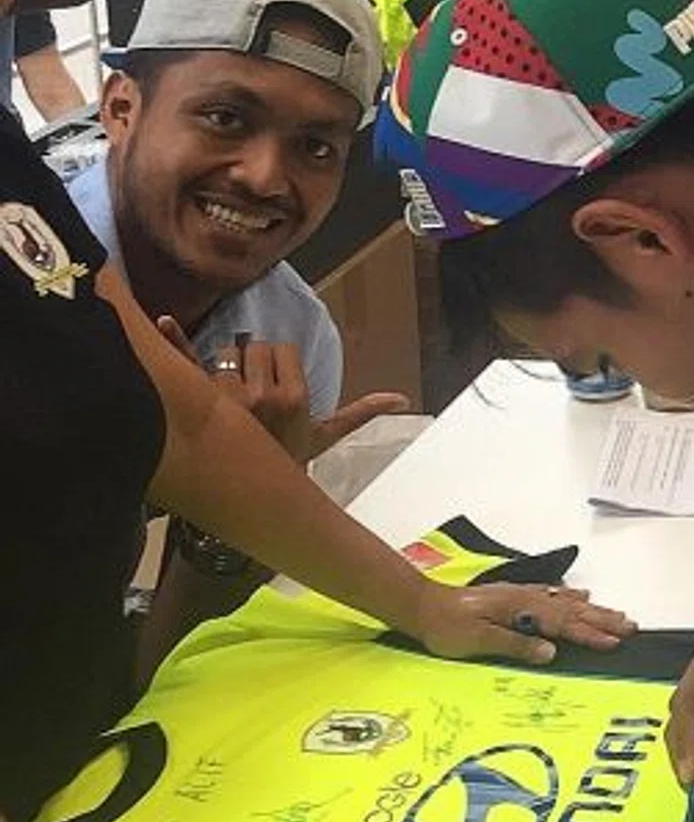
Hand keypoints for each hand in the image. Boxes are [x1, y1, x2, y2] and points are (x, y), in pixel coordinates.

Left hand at [159, 318, 409, 464]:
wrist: (245, 498)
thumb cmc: (286, 462)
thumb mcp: (324, 438)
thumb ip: (360, 413)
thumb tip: (402, 398)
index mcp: (293, 396)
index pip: (282, 349)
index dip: (278, 361)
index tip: (276, 382)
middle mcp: (259, 394)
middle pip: (253, 348)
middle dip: (252, 362)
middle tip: (251, 390)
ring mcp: (224, 399)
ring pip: (222, 355)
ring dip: (222, 367)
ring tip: (225, 394)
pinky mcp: (194, 404)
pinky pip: (182, 363)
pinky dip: (172, 340)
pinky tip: (163, 322)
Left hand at [408, 580, 634, 665]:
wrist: (423, 606)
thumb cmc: (447, 626)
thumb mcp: (478, 640)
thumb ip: (515, 644)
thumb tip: (551, 652)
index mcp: (521, 608)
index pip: (562, 623)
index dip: (590, 633)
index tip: (614, 641)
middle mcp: (526, 598)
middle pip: (571, 610)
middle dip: (601, 619)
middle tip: (630, 626)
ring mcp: (522, 596)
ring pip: (565, 602)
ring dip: (592, 609)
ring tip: (616, 614)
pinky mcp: (514, 597)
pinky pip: (552, 595)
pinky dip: (570, 597)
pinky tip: (580, 596)